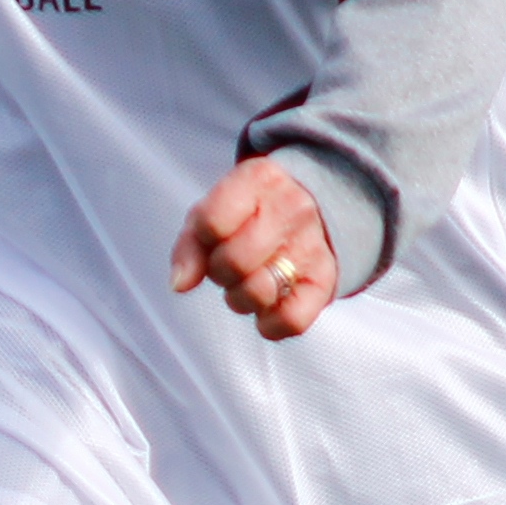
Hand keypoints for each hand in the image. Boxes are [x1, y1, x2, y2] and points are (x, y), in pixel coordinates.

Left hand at [168, 151, 340, 339]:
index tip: (212, 239)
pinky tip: (267, 309)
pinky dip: (270, 324)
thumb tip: (180, 284)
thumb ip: (189, 245)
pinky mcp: (326, 281)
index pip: (212, 223)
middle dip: (220, 273)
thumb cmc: (251, 212)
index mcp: (258, 180)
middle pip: (233, 262)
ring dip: (240, 299)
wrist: (315, 206)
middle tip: (229, 267)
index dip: (202, 242)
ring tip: (248, 283)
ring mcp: (312, 244)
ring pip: (258, 293)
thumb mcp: (214, 211)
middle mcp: (292, 208)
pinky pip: (291, 320)